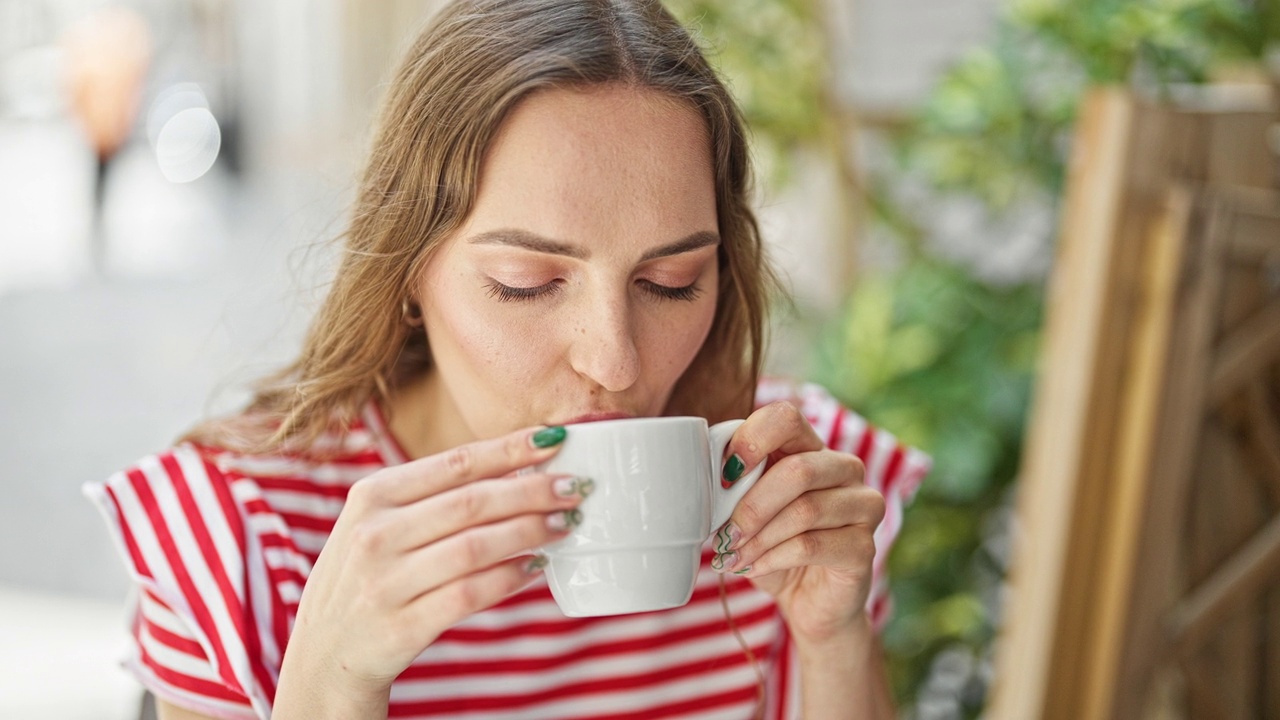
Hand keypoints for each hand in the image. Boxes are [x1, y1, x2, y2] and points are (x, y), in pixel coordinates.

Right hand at [281, 425, 587, 698]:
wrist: (323, 656)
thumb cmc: (367, 578)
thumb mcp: (379, 525)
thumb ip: (432, 498)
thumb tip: (515, 469)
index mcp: (372, 496)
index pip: (455, 463)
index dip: (510, 449)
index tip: (555, 440)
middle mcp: (375, 535)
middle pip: (472, 503)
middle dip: (532, 491)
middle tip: (575, 488)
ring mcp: (385, 583)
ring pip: (476, 547)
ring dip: (529, 532)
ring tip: (564, 525)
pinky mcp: (400, 627)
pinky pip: (469, 595)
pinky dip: (509, 579)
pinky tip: (534, 568)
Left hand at [712, 402, 884, 642]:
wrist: (807, 600)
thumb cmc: (773, 546)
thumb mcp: (748, 513)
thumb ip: (735, 488)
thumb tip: (703, 480)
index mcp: (811, 448)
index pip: (787, 418)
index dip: (752, 439)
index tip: (725, 475)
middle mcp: (845, 469)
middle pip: (799, 469)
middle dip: (752, 505)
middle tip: (725, 534)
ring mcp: (863, 506)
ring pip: (805, 510)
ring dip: (759, 537)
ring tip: (733, 556)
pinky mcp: (865, 546)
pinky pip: (812, 545)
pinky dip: (773, 557)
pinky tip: (753, 567)